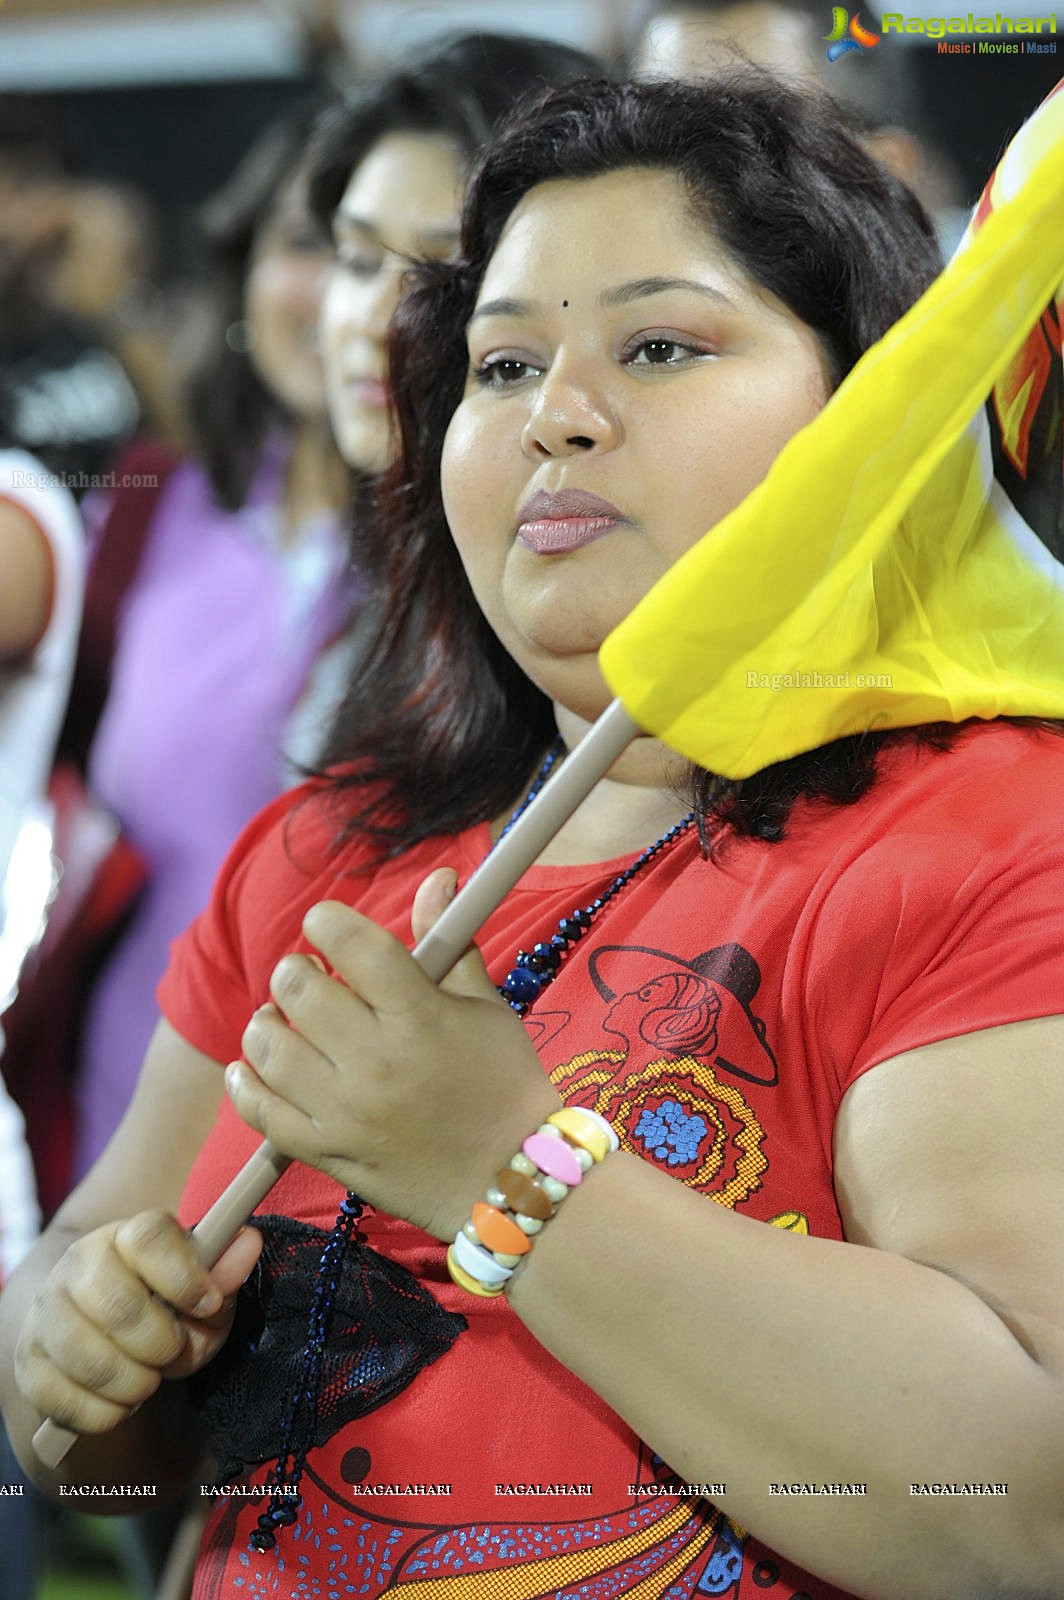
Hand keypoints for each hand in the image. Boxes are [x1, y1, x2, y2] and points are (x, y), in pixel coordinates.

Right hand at [14, 1213, 261, 1435]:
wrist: (109, 1339)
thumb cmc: (169, 1312)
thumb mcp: (206, 1296)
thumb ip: (225, 1274)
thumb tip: (248, 1241)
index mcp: (127, 1235)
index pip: (149, 1237)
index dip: (184, 1276)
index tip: (208, 1305)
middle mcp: (79, 1264)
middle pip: (118, 1305)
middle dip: (161, 1344)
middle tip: (173, 1352)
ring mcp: (46, 1312)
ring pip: (89, 1358)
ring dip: (135, 1383)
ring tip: (149, 1379)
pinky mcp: (28, 1363)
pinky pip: (65, 1401)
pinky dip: (106, 1414)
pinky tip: (120, 1401)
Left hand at [227, 868, 561, 1238]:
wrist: (510, 1184)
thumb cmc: (505, 1087)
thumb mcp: (487, 1008)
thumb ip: (450, 943)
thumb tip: (439, 877)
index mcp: (420, 1016)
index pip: (352, 943)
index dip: (328, 922)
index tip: (327, 926)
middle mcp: (376, 1061)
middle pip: (297, 988)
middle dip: (298, 969)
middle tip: (312, 975)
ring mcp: (345, 1112)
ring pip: (267, 1045)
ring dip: (268, 1021)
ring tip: (284, 1018)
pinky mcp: (325, 1153)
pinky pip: (259, 1109)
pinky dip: (246, 1080)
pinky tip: (254, 1063)